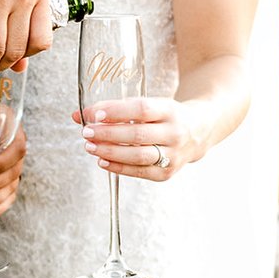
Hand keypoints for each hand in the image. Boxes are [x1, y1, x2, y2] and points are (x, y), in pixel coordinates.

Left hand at [72, 95, 204, 179]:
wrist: (198, 132)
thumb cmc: (165, 115)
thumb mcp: (150, 104)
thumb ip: (117, 109)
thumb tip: (80, 114)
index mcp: (169, 110)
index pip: (141, 109)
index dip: (117, 111)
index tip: (94, 113)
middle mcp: (174, 133)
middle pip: (137, 134)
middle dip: (107, 134)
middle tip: (86, 131)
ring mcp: (173, 155)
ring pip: (138, 156)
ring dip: (110, 152)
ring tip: (90, 146)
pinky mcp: (167, 173)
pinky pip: (139, 172)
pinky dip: (118, 167)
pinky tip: (102, 161)